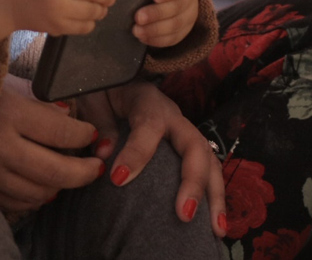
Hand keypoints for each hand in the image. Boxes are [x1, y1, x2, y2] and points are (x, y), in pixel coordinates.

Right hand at [0, 76, 103, 211]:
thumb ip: (30, 102)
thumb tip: (66, 117)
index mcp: (6, 112)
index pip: (63, 133)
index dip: (86, 135)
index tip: (93, 134)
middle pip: (57, 172)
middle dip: (85, 172)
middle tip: (96, 167)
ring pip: (38, 194)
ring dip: (59, 188)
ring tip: (70, 177)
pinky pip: (14, 203)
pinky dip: (32, 199)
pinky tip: (39, 188)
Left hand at [77, 80, 226, 236]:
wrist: (118, 81)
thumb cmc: (106, 91)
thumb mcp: (95, 99)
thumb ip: (100, 124)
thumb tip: (105, 155)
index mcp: (148, 100)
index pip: (148, 127)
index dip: (136, 153)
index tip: (118, 179)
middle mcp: (173, 117)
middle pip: (194, 146)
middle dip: (193, 182)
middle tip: (184, 215)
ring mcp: (184, 133)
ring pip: (209, 161)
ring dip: (215, 196)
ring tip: (217, 230)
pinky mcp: (187, 149)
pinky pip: (207, 171)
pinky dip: (213, 197)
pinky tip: (214, 225)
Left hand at [132, 0, 197, 46]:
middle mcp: (188, 0)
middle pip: (176, 7)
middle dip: (156, 13)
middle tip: (138, 17)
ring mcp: (188, 18)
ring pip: (174, 25)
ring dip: (154, 29)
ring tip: (136, 30)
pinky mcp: (182, 32)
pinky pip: (171, 39)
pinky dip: (156, 39)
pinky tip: (143, 38)